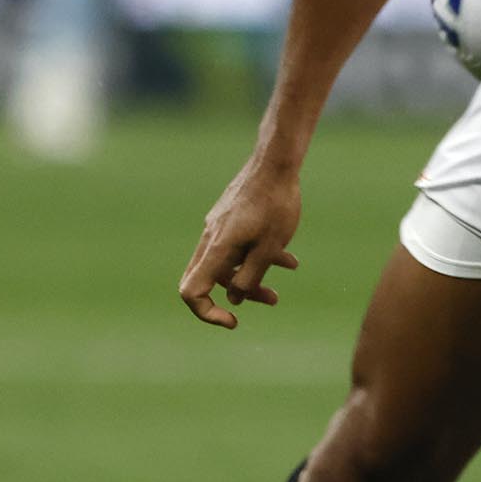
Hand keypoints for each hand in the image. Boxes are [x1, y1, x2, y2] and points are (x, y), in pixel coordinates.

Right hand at [178, 159, 302, 327]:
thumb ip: (250, 277)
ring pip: (230, 261)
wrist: (276, 162)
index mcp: (216, 248)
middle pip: (210, 279)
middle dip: (239, 293)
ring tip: (289, 269)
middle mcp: (210, 238)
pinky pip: (238, 243)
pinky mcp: (230, 217)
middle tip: (271, 299)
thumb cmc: (275, 204)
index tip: (234, 319)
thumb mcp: (269, 248)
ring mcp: (219, 226)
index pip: (191, 292)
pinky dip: (258, 252)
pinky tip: (287, 255)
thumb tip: (234, 298)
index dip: (208, 313)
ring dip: (256, 271)